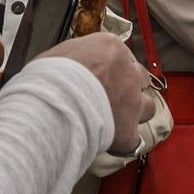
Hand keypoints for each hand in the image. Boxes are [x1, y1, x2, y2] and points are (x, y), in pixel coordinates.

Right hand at [39, 33, 156, 154]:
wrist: (52, 104)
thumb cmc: (46, 77)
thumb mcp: (58, 55)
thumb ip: (74, 59)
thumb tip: (69, 66)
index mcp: (110, 49)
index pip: (118, 53)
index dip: (109, 66)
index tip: (98, 73)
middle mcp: (128, 73)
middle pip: (139, 77)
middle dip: (128, 86)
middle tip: (109, 95)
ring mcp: (132, 102)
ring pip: (147, 106)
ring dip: (135, 113)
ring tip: (116, 119)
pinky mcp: (127, 130)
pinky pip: (134, 139)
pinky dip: (124, 143)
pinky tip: (112, 144)